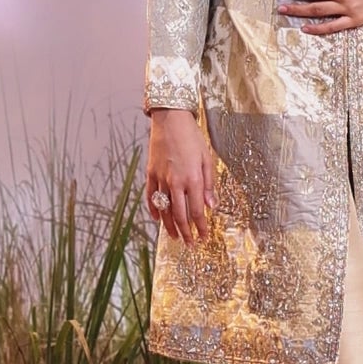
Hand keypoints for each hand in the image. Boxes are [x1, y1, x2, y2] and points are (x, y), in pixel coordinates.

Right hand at [147, 109, 217, 243]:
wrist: (170, 119)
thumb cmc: (192, 137)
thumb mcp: (207, 158)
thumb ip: (209, 184)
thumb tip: (212, 205)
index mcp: (192, 179)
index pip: (197, 211)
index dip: (200, 227)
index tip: (203, 237)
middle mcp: (175, 182)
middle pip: (180, 215)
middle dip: (185, 232)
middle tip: (189, 244)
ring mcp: (161, 179)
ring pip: (164, 210)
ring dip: (170, 226)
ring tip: (174, 237)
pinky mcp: (150, 174)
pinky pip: (151, 197)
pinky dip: (154, 210)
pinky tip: (157, 219)